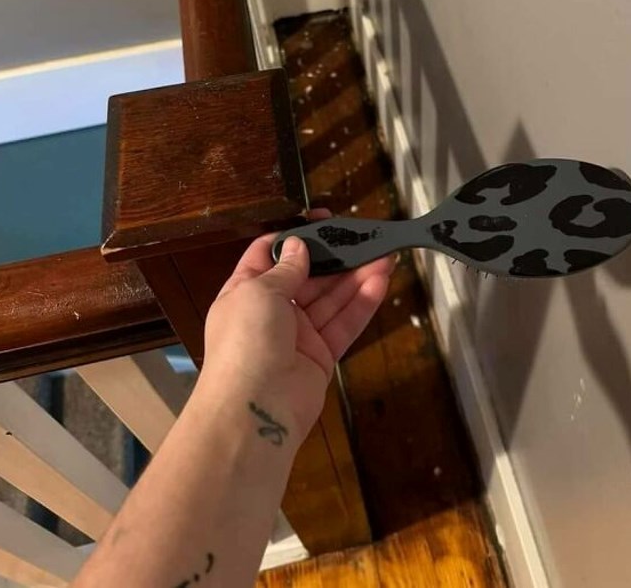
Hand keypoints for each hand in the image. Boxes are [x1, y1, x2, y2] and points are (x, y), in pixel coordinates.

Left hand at [200, 211, 394, 441]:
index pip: (270, 255)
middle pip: (308, 276)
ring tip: (385, 254)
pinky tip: (381, 281)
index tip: (322, 221)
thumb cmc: (245, 342)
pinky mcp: (321, 357)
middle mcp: (271, 312)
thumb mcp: (259, 293)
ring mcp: (297, 336)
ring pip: (331, 299)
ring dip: (357, 276)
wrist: (252, 410)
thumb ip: (285, 270)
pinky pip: (343, 324)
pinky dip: (362, 303)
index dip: (295, 237)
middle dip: (335, 257)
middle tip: (365, 237)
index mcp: (245, 291)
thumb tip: (298, 246)